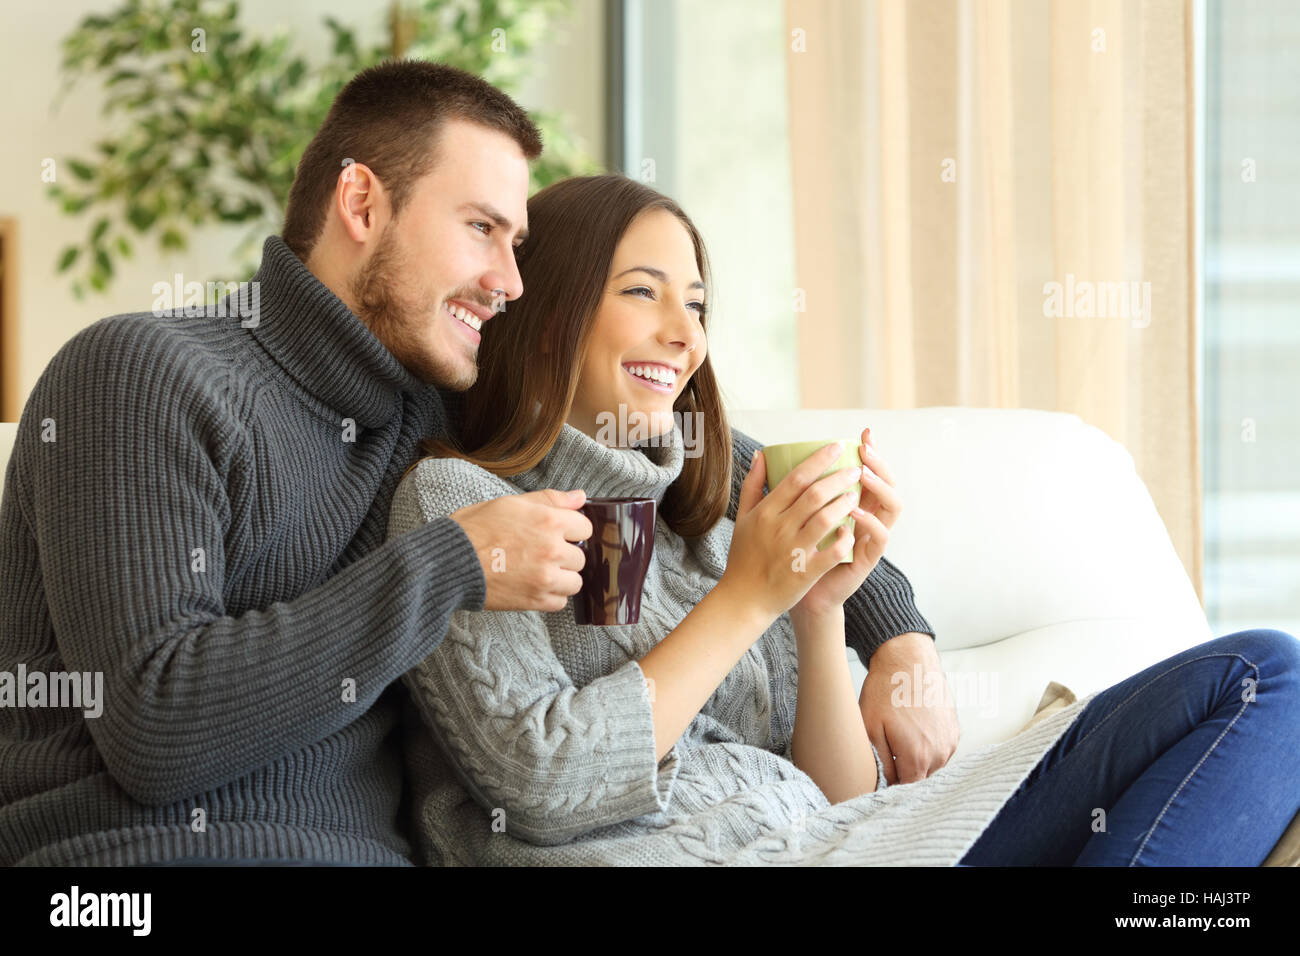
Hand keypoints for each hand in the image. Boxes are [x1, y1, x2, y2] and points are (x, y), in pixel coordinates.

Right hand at [449, 489, 593, 611]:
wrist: (449, 562)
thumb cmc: (474, 529)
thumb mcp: (511, 503)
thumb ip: (550, 500)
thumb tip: (580, 497)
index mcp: (549, 521)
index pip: (585, 528)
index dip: (571, 530)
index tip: (558, 533)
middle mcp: (552, 550)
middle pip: (580, 556)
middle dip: (564, 554)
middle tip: (541, 552)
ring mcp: (545, 577)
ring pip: (575, 581)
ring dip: (561, 577)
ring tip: (539, 571)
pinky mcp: (535, 600)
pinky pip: (560, 602)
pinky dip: (550, 596)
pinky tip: (532, 585)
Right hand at [724, 439, 862, 622]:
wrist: (744, 598)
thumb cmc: (744, 556)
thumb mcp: (744, 518)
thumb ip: (753, 485)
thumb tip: (760, 455)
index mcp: (765, 512)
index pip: (796, 478)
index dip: (819, 460)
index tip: (837, 446)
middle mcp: (779, 528)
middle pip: (814, 495)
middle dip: (839, 478)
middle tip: (855, 469)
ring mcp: (793, 550)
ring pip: (825, 520)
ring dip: (844, 504)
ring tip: (856, 495)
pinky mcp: (805, 572)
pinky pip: (831, 552)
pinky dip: (844, 539)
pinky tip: (852, 530)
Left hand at [791, 427, 901, 618]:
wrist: (791, 594)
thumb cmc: (788, 552)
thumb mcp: (783, 514)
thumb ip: (776, 486)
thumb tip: (762, 453)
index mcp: (849, 503)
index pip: (868, 471)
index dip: (871, 452)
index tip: (864, 434)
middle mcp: (865, 516)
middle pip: (886, 483)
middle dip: (879, 463)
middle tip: (865, 450)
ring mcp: (869, 537)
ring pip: (892, 507)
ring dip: (879, 488)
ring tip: (862, 473)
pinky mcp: (867, 559)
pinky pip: (879, 538)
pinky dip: (869, 523)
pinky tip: (854, 512)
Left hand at [859, 632, 960, 784]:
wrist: (908, 660)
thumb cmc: (886, 691)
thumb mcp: (870, 728)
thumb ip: (879, 764)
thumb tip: (884, 784)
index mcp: (917, 756)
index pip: (905, 789)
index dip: (890, 784)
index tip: (880, 774)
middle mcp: (939, 753)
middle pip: (919, 778)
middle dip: (902, 771)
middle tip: (887, 750)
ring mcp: (950, 741)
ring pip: (931, 765)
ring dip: (916, 759)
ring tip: (900, 736)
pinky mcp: (954, 730)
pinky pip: (940, 750)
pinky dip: (927, 746)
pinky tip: (913, 728)